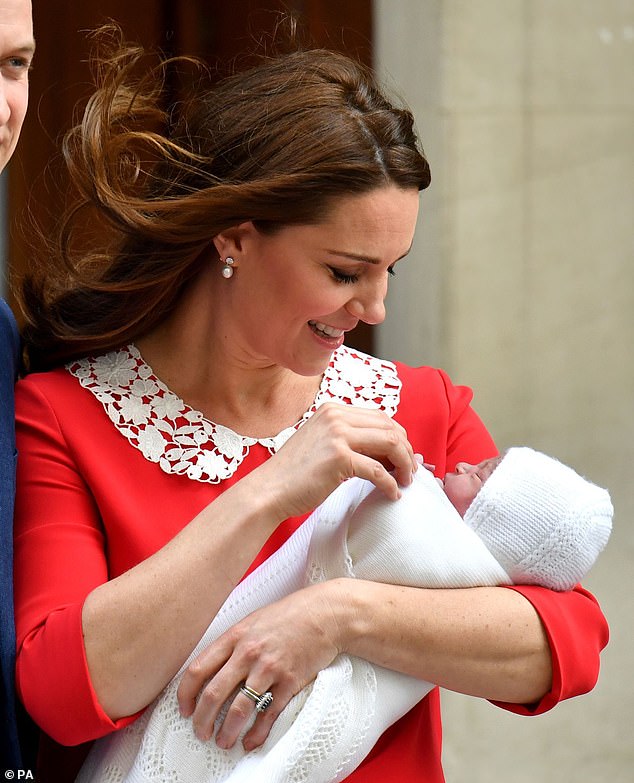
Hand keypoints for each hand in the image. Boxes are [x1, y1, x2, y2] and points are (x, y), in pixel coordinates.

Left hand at [177, 581, 345, 750]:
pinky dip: (257, 733)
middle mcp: (248, 653)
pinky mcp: (290, 681)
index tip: (185, 709)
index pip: (198, 670)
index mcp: (234, 636)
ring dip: (227, 732)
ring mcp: (269, 668)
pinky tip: (250, 741)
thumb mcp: (252, 621)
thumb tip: (211, 669)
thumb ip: (232, 643)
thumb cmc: (288, 615)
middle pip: (213, 695)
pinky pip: (269, 714)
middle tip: (201, 733)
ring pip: (239, 709)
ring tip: (224, 742)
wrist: (325, 614)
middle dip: (202, 721)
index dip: (185, 695)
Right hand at [257, 403, 417, 518]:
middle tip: (410, 471)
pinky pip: (378, 471)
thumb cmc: (295, 474)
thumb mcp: (322, 443)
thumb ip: (350, 440)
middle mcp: (336, 417)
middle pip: (390, 427)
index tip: (403, 458)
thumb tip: (389, 452)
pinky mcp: (339, 458)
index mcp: (333, 409)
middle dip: (406, 450)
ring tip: (405, 481)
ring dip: (404, 464)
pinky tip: (391, 494)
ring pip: (391, 443)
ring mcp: (337, 435)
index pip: (380, 416)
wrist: (269, 490)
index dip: (398, 438)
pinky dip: (390, 484)